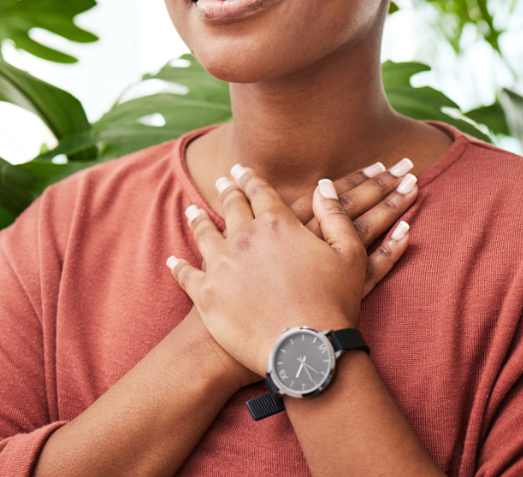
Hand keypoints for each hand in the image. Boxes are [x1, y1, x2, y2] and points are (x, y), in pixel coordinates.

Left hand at [168, 163, 415, 376]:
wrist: (305, 352)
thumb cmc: (333, 304)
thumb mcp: (349, 254)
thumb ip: (336, 215)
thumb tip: (323, 185)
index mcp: (276, 223)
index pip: (259, 191)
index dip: (250, 178)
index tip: (242, 170)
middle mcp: (244, 237)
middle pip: (231, 207)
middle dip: (227, 191)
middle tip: (222, 182)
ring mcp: (221, 265)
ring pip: (204, 234)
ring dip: (199, 220)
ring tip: (193, 211)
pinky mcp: (206, 295)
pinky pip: (187, 275)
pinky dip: (179, 267)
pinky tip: (173, 261)